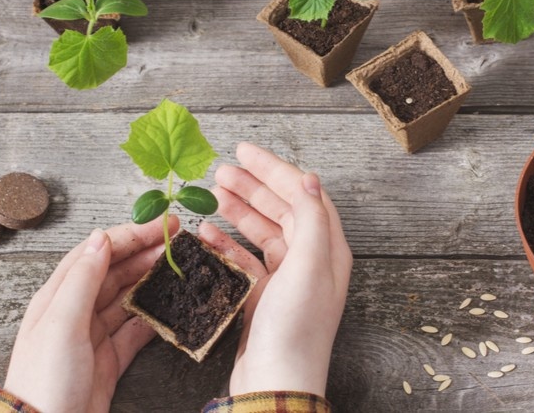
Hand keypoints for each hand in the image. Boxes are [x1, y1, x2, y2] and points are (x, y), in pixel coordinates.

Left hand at [3, 217, 174, 411]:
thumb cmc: (46, 380)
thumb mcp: (62, 322)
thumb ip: (83, 278)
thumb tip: (101, 237)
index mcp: (59, 296)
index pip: (97, 252)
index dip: (130, 234)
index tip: (162, 224)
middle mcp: (75, 311)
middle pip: (114, 271)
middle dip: (145, 251)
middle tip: (178, 239)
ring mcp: (93, 336)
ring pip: (127, 297)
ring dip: (151, 278)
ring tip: (178, 265)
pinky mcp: (108, 360)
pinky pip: (135, 330)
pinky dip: (154, 315)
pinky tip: (170, 306)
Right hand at [199, 142, 352, 396]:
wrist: (276, 382)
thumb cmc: (296, 328)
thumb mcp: (308, 266)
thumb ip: (310, 219)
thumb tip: (310, 178)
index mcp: (328, 249)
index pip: (304, 195)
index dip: (276, 169)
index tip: (245, 150)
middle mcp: (310, 261)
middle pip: (282, 210)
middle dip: (254, 186)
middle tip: (222, 169)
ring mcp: (286, 279)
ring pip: (262, 232)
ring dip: (239, 210)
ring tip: (213, 192)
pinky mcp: (263, 296)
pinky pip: (244, 259)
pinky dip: (226, 243)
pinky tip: (206, 231)